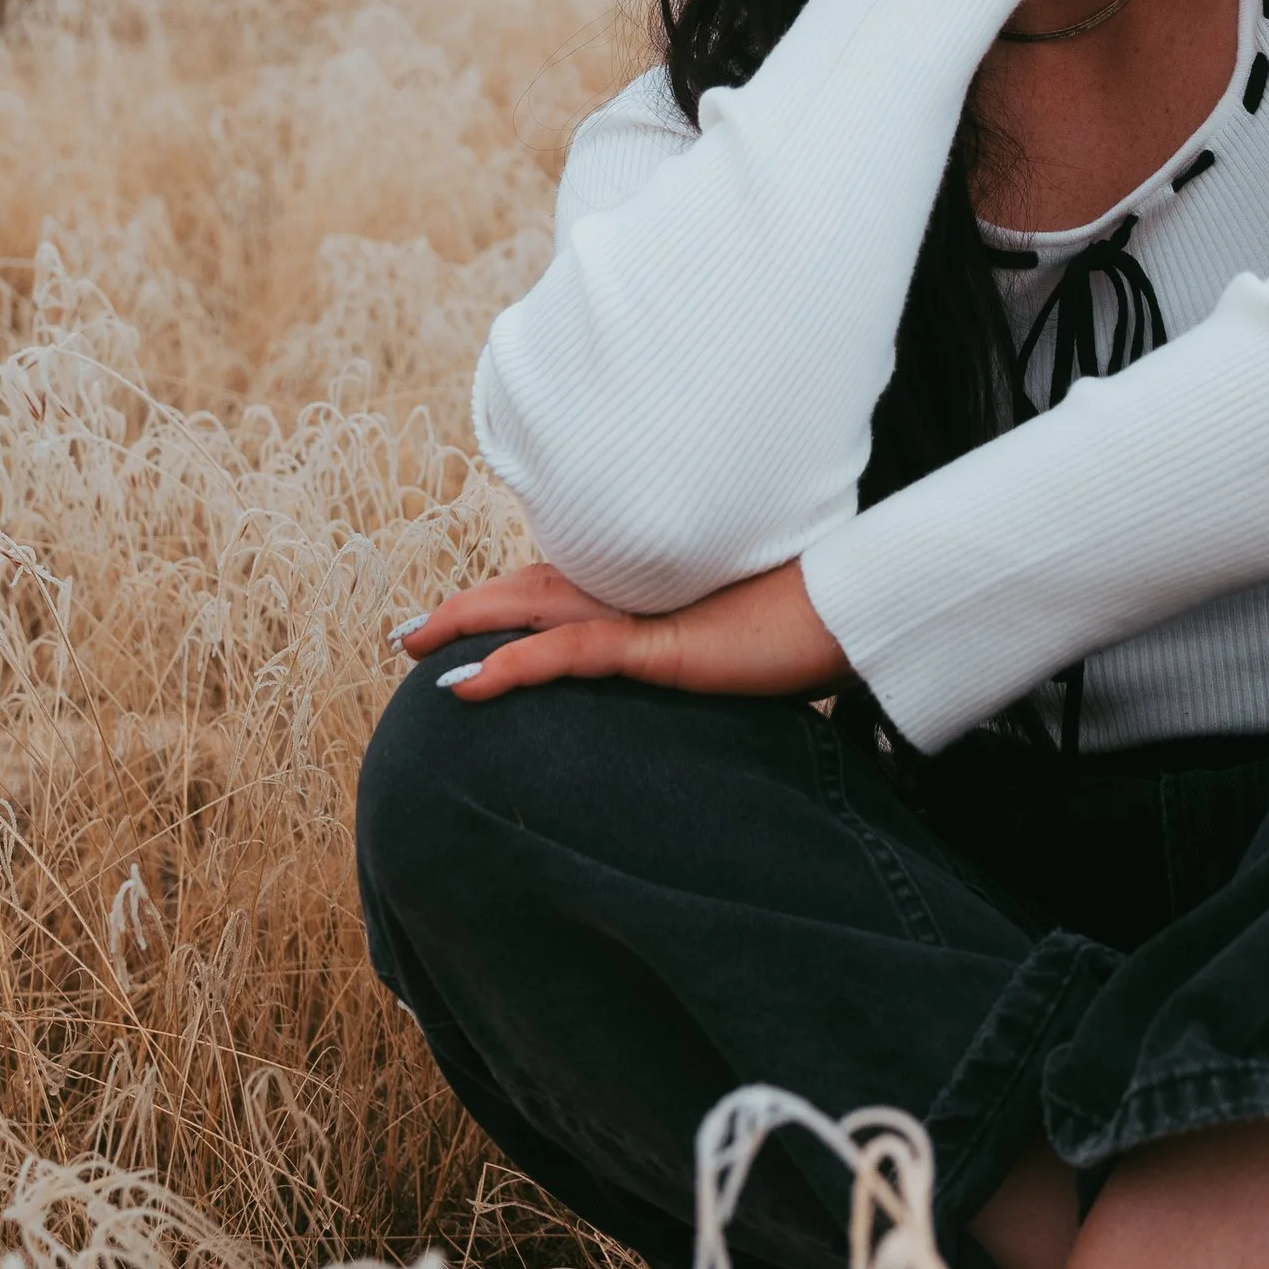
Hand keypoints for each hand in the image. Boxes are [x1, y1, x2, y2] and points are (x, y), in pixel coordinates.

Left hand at [398, 557, 849, 702]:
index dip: (507, 599)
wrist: (858, 614)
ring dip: (468, 626)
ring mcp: (645, 610)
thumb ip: (696, 648)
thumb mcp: (734, 645)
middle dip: (468, 609)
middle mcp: (638, 584)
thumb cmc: (809, 629)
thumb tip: (685, 664)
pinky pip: (569, 655)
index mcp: (652, 584)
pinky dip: (512, 666)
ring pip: (534, 610)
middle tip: (410, 633)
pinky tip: (467, 684)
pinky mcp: (658, 644)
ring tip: (415, 644)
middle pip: (532, 588)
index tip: (460, 623)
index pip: (562, 586)